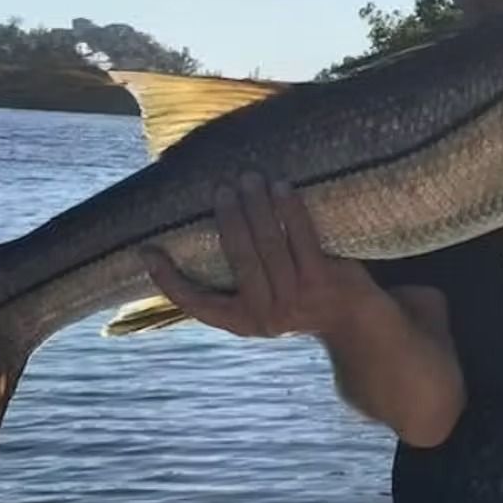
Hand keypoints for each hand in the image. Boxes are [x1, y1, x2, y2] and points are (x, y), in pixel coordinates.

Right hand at [139, 173, 386, 342]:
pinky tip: (282, 188)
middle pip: (238, 261)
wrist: (355, 323)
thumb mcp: (265, 301)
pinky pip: (302, 239)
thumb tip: (206, 231)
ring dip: (257, 208)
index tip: (146, 253)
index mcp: (241, 322)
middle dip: (228, 220)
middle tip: (220, 188)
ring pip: (269, 247)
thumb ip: (238, 281)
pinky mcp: (323, 283)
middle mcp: (266, 316)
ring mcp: (296, 301)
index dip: (168, 282)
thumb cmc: (300, 301)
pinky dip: (290, 211)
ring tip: (248, 179)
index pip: (196, 304)